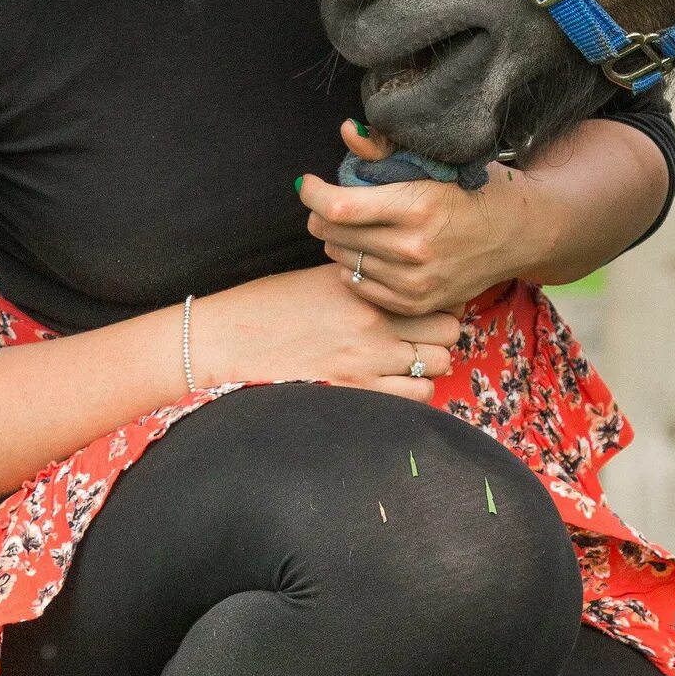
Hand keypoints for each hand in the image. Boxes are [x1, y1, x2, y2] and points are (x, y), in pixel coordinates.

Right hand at [191, 262, 460, 400]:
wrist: (226, 342)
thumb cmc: (267, 307)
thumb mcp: (319, 280)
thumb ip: (362, 281)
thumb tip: (398, 282)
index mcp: (362, 284)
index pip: (431, 290)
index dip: (438, 300)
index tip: (427, 306)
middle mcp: (372, 319)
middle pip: (447, 327)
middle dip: (440, 332)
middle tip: (422, 336)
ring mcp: (367, 359)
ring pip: (440, 362)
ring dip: (429, 363)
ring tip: (407, 362)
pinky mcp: (357, 392)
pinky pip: (418, 395)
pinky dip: (414, 391)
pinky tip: (393, 384)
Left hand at [297, 120, 543, 315]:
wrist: (520, 234)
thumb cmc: (477, 188)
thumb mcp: (437, 160)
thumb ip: (386, 148)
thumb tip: (347, 131)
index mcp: (417, 206)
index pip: (339, 206)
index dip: (313, 192)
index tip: (308, 183)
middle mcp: (413, 250)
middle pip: (333, 234)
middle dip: (322, 213)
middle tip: (333, 201)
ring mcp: (414, 283)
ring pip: (342, 259)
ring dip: (339, 239)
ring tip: (357, 224)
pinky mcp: (415, 304)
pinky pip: (359, 286)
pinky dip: (355, 266)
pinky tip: (371, 250)